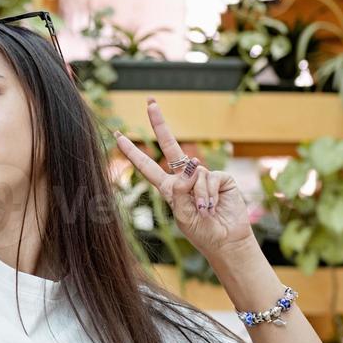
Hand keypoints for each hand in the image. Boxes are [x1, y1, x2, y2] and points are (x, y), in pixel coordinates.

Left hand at [112, 98, 255, 259]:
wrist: (225, 241)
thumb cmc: (201, 231)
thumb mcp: (182, 215)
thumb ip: (180, 193)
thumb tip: (190, 168)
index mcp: (169, 188)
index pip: (146, 166)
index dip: (132, 152)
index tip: (118, 136)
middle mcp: (184, 178)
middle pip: (170, 145)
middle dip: (159, 123)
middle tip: (150, 101)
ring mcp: (203, 176)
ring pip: (195, 175)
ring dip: (199, 197)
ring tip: (205, 212)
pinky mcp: (221, 178)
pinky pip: (210, 179)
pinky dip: (210, 196)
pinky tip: (214, 206)